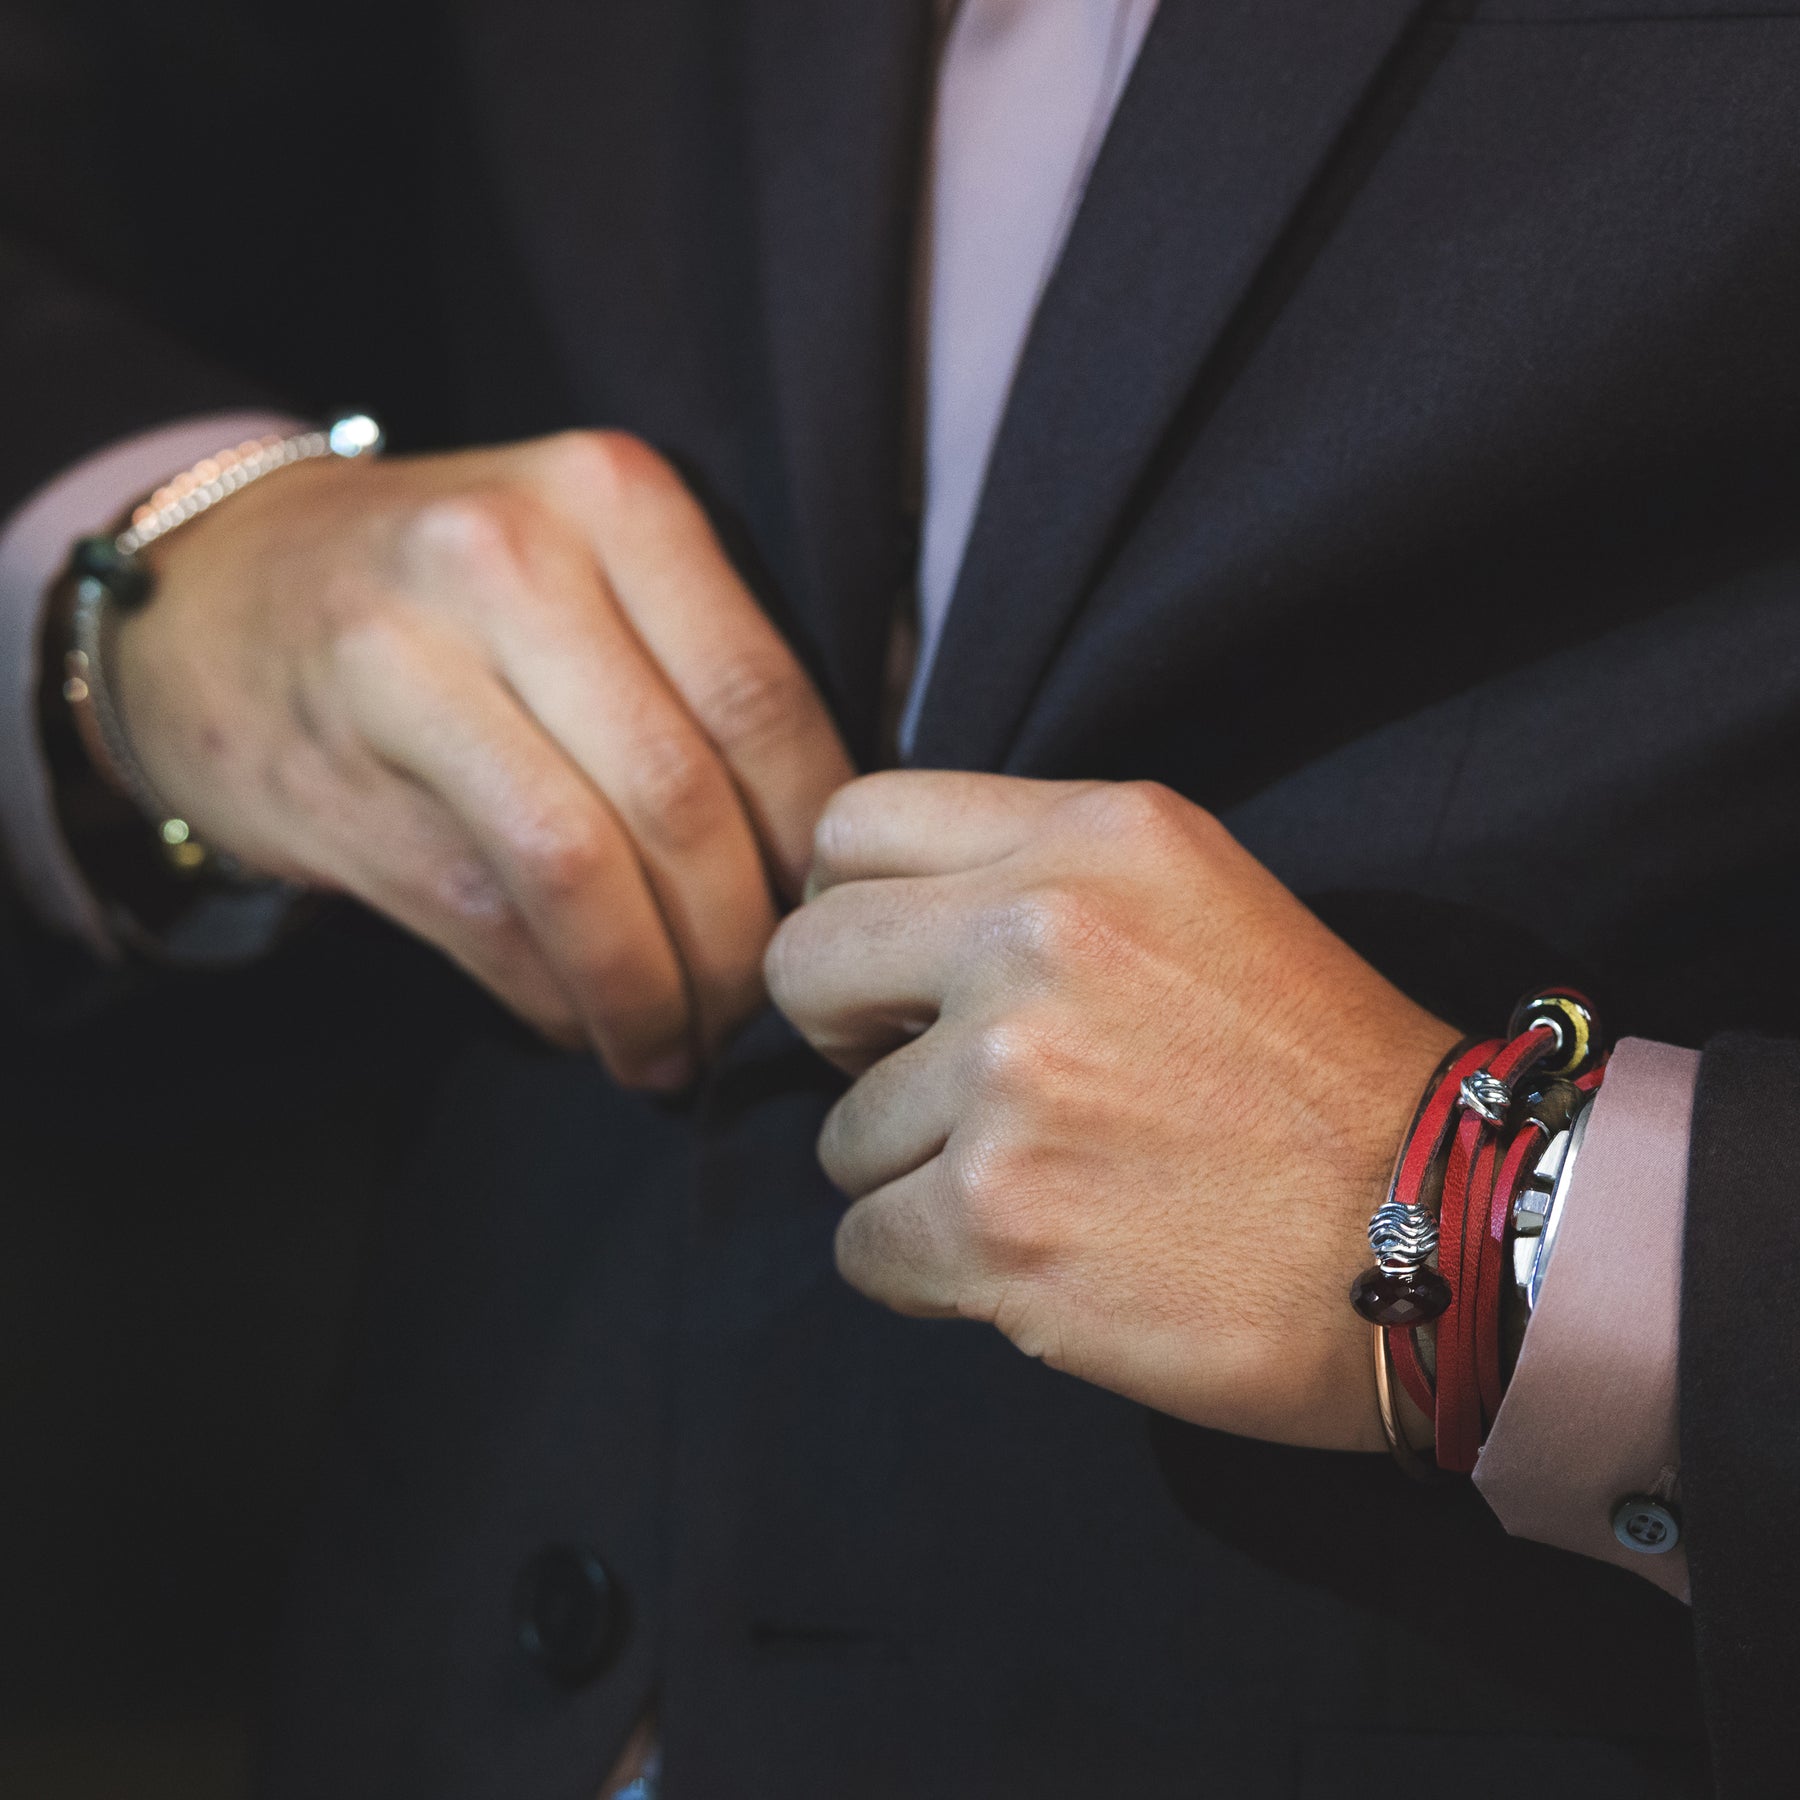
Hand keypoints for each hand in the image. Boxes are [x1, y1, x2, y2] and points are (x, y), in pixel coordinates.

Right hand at [113, 430, 852, 1087]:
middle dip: (737, 940)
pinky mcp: (334, 782)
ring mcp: (403, 668)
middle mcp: (507, 561)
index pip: (761, 698)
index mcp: (610, 499)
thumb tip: (839, 843)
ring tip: (681, 1048)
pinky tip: (594, 1025)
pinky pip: (488, 923)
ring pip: (579, 872)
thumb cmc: (454, 596)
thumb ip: (709, 660)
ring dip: (649, 992)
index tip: (829, 913)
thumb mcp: (592, 560)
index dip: (812, 839)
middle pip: (678, 797)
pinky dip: (562, 1000)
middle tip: (762, 1009)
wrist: (215, 595)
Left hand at [765, 773, 1458, 1449]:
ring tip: (1038, 1188)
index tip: (900, 981)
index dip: (855, 915)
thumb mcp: (1194, 899)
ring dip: (911, 1174)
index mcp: (1092, 836)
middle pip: (802, 965)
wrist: (1450, 1235)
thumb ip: (1033, 879)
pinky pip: (862, 1247)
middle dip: (848, 1038)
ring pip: (840, 1134)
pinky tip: (1025, 1264)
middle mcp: (1038, 935)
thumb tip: (871, 931)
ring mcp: (1011, 1082)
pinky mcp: (999, 1223)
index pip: (850, 830)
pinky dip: (923, 1269)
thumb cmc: (1320, 1078)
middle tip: (934, 1089)